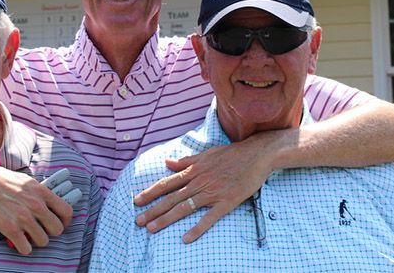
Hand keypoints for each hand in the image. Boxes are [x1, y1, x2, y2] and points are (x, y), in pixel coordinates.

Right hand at [0, 166, 72, 253]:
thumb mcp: (28, 181)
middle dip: (51, 231)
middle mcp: (36, 205)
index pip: (67, 211)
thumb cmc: (2, 179)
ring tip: (30, 235)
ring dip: (37, 240)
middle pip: (57, 229)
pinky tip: (20, 241)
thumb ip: (40, 193)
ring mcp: (23, 217)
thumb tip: (50, 204)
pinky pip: (26, 248)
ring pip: (43, 241)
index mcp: (42, 192)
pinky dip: (24, 248)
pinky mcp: (10, 228)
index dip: (65, 221)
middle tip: (43, 230)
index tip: (60, 223)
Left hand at [133, 133, 273, 242]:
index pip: (167, 183)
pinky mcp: (226, 202)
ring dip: (167, 219)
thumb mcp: (206, 154)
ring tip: (152, 229)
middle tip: (138, 221)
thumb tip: (167, 162)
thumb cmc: (232, 154)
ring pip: (185, 208)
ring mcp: (212, 192)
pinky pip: (209, 217)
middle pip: (171, 198)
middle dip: (153, 210)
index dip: (151, 192)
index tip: (137, 200)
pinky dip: (197, 228)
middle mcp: (199, 181)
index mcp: (194, 170)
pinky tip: (186, 238)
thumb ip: (186, 160)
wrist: (257, 155)